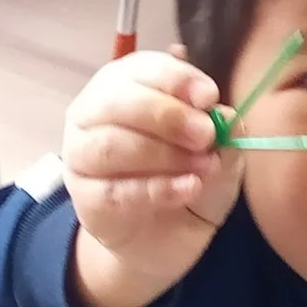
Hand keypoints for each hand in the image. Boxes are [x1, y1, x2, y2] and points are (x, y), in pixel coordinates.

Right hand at [63, 48, 240, 306]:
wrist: (165, 239)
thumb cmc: (185, 177)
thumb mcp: (217, 152)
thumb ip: (221, 130)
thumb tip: (223, 113)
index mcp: (126, 86)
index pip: (142, 68)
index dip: (176, 79)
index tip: (209, 96)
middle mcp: (94, 113)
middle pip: (117, 101)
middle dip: (166, 115)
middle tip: (206, 134)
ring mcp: (82, 156)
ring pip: (112, 145)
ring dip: (164, 154)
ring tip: (203, 167)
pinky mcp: (85, 199)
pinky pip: (116, 190)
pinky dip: (157, 189)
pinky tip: (188, 189)